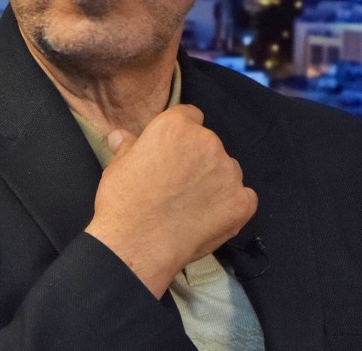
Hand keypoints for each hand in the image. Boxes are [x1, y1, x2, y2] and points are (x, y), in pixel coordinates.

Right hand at [84, 104, 257, 297]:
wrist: (136, 244)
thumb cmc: (122, 201)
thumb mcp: (117, 166)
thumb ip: (128, 146)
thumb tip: (121, 136)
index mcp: (177, 126)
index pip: (189, 117)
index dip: (180, 136)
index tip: (172, 153)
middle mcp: (208, 141)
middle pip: (209, 144)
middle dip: (197, 160)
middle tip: (178, 185)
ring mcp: (228, 172)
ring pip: (227, 170)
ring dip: (215, 182)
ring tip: (192, 206)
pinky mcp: (241, 202)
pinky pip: (243, 198)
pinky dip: (231, 206)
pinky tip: (210, 219)